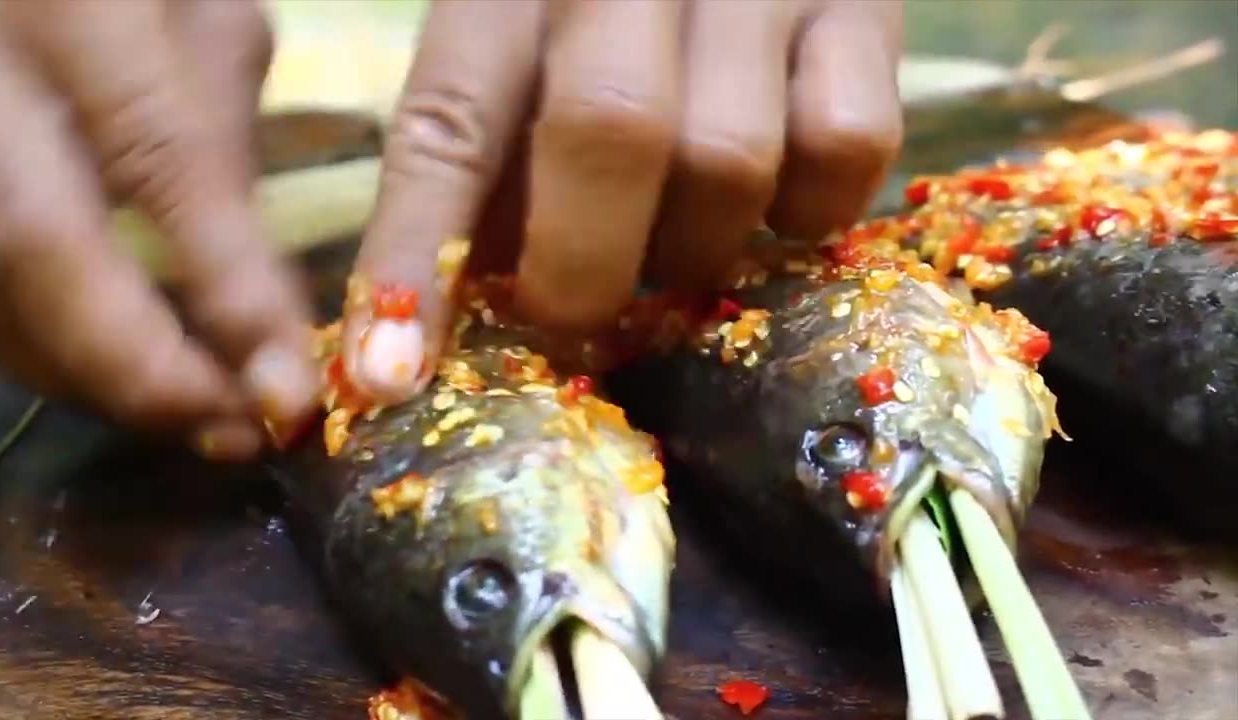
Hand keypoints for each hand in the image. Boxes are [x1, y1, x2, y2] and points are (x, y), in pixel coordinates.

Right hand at [0, 0, 318, 459]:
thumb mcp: (205, 13)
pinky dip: (40, 353)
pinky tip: (113, 377)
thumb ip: (222, 138)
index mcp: (74, 6)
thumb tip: (255, 299)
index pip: (162, 162)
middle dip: (141, 372)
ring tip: (191, 418)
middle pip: (34, 252)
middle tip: (235, 434)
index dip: (229, 291)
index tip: (291, 390)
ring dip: (88, 382)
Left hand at [344, 0, 902, 403]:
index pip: (448, 127)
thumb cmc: (609, 13)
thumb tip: (447, 329)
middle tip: (577, 307)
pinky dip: (806, 209)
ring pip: (729, 163)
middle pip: (609, 136)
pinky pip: (844, 150)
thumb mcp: (524, 55)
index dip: (416, 260)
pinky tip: (776, 196)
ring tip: (681, 231)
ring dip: (695, 246)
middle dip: (584, 270)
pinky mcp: (865, 9)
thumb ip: (491, 173)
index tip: (393, 374)